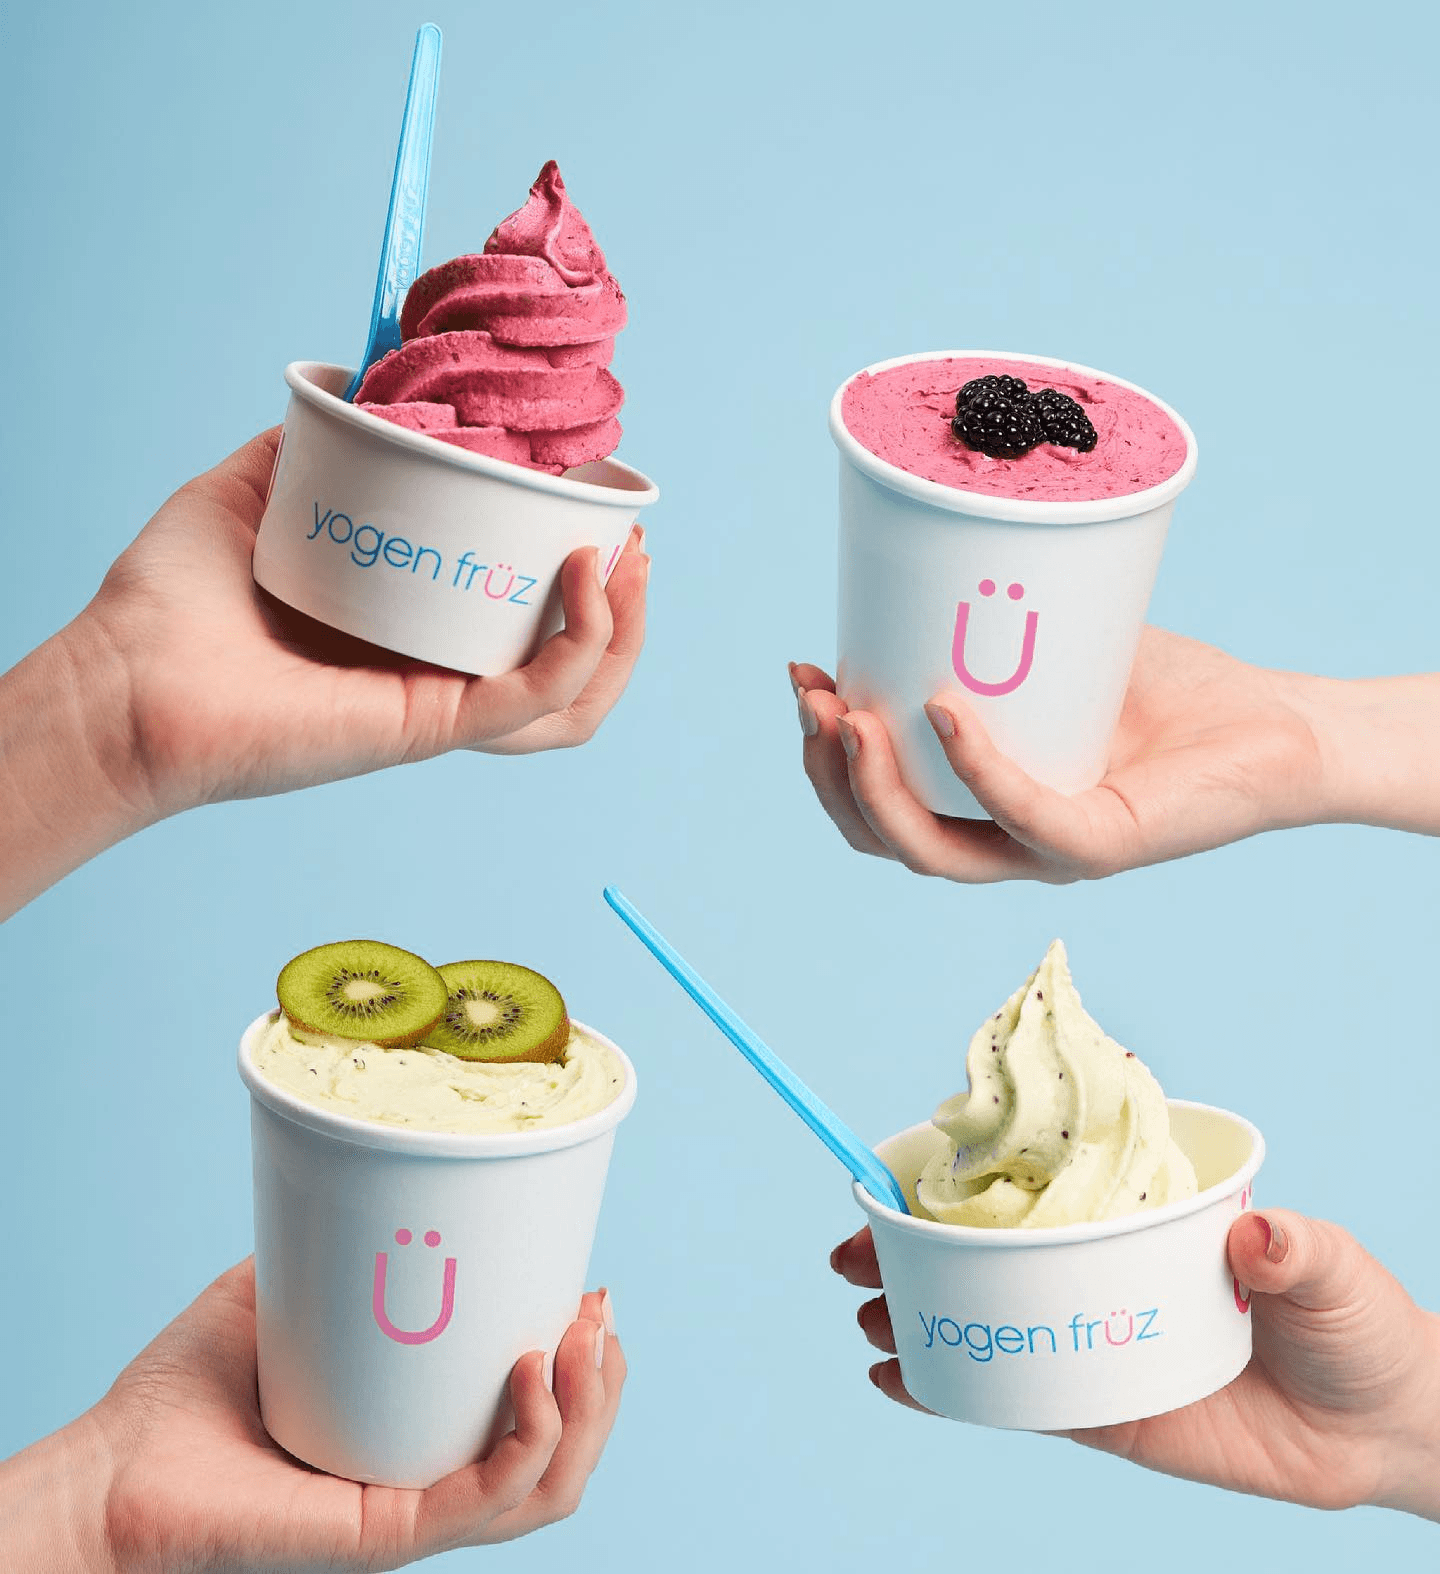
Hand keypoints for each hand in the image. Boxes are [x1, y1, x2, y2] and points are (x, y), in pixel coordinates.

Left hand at [0, 1258, 625, 1570]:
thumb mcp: (289, 1290)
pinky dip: (530, 1442)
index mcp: (423, 1438)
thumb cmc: (184, 1393)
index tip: (592, 1289)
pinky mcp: (380, 1536)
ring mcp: (411, 1514)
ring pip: (547, 1487)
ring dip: (589, 1411)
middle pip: (563, 1457)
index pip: (539, 1420)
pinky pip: (485, 1503)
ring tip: (582, 1336)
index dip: (585, 1365)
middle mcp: (429, 1482)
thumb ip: (343, 1243)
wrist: (110, 1469)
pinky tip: (531, 1374)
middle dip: (604, 1383)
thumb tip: (397, 1170)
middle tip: (597, 1309)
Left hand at [90, 429, 650, 809]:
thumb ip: (310, 444)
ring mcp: (439, 705)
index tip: (598, 508)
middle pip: (575, 665)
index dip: (582, 576)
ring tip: (630, 562)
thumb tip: (360, 383)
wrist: (120, 676)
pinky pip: (538, 698)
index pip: (527, 622)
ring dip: (627, 633)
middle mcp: (437, 676)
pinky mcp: (429, 726)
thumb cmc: (169, 602)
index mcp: (412, 633)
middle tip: (634, 539)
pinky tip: (585, 575)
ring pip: (577, 697)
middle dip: (628, 606)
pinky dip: (583, 643)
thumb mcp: (252, 490)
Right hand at [793, 631, 1439, 881]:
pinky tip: (944, 714)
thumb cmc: (1167, 691)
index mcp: (979, 807)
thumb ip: (985, 630)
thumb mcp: (1055, 649)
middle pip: (881, 834)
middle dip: (829, 771)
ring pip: (930, 849)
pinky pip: (1024, 819)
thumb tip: (913, 559)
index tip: (804, 672)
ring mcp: (1050, 852)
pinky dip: (977, 769)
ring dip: (874, 788)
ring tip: (852, 717)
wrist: (1279, 725)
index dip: (823, 753)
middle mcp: (1003, 841)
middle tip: (816, 697)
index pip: (876, 803)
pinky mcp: (1105, 847)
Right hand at [830, 1211, 1439, 1518]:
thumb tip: (1255, 1235)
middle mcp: (1099, 1275)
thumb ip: (1293, 1247)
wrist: (1377, 1428)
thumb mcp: (1327, 1266)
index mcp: (1133, 1220)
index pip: (1034, 1183)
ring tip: (867, 1316)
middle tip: (851, 1255)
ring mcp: (1092, 1343)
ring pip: (985, 1323)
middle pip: (986, 1254)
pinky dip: (951, 1392)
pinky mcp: (1100, 1411)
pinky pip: (1014, 1401)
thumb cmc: (1352, 1322)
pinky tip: (901, 1382)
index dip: (957, 1176)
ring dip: (916, 1316)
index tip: (892, 1172)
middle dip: (908, 1251)